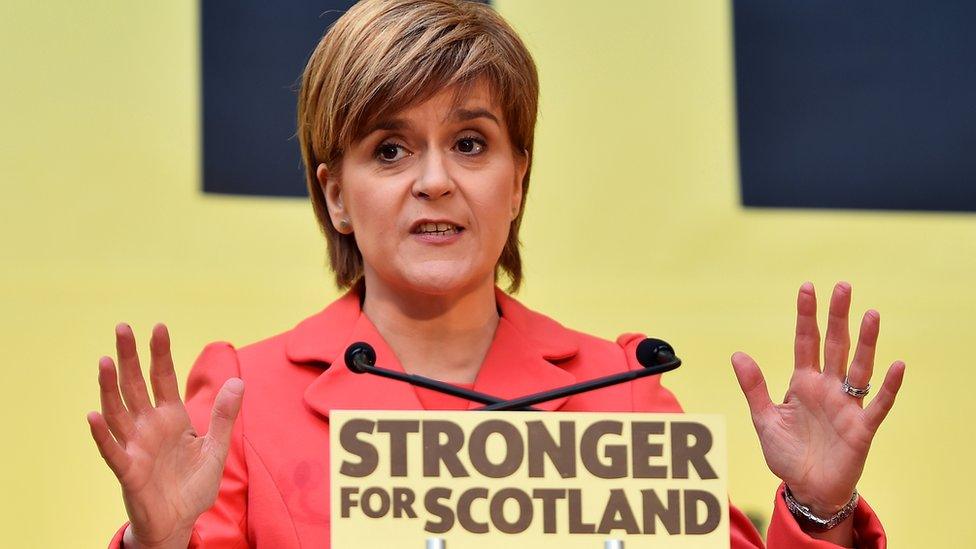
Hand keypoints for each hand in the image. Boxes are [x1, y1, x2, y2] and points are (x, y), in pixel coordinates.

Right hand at [86, 323, 243, 547]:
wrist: (181, 522)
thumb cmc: (193, 485)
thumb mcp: (216, 448)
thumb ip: (224, 416)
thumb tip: (238, 382)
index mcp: (172, 418)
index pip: (163, 379)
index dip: (161, 354)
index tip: (158, 327)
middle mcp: (149, 427)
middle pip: (136, 386)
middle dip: (130, 358)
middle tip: (122, 328)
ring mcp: (136, 446)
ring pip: (118, 411)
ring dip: (109, 387)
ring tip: (103, 361)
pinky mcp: (129, 471)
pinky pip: (113, 450)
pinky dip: (102, 434)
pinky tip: (93, 415)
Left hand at [731, 282, 904, 515]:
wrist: (806, 488)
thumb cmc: (787, 453)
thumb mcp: (764, 418)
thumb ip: (754, 386)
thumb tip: (738, 354)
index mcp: (802, 383)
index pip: (806, 342)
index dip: (806, 316)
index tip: (807, 288)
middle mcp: (827, 388)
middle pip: (834, 345)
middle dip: (837, 317)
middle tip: (842, 286)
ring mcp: (846, 406)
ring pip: (858, 367)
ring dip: (866, 342)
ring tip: (871, 314)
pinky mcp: (861, 428)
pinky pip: (877, 404)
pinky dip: (887, 386)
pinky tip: (896, 365)